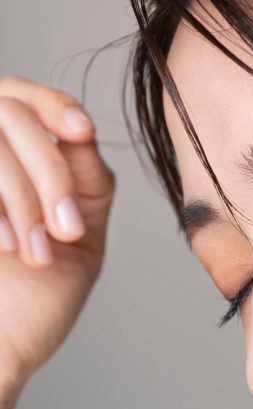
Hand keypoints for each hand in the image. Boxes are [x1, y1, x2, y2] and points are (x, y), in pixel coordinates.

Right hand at [0, 75, 114, 388]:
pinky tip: (9, 247)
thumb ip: (85, 181)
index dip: (52, 104)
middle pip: (9, 113)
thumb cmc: (31, 306)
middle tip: (64, 230)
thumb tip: (81, 129)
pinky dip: (0, 205)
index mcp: (9, 166)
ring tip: (37, 251)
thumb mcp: (78, 238)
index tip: (80, 132)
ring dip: (23, 193)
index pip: (22, 98)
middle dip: (48, 170)